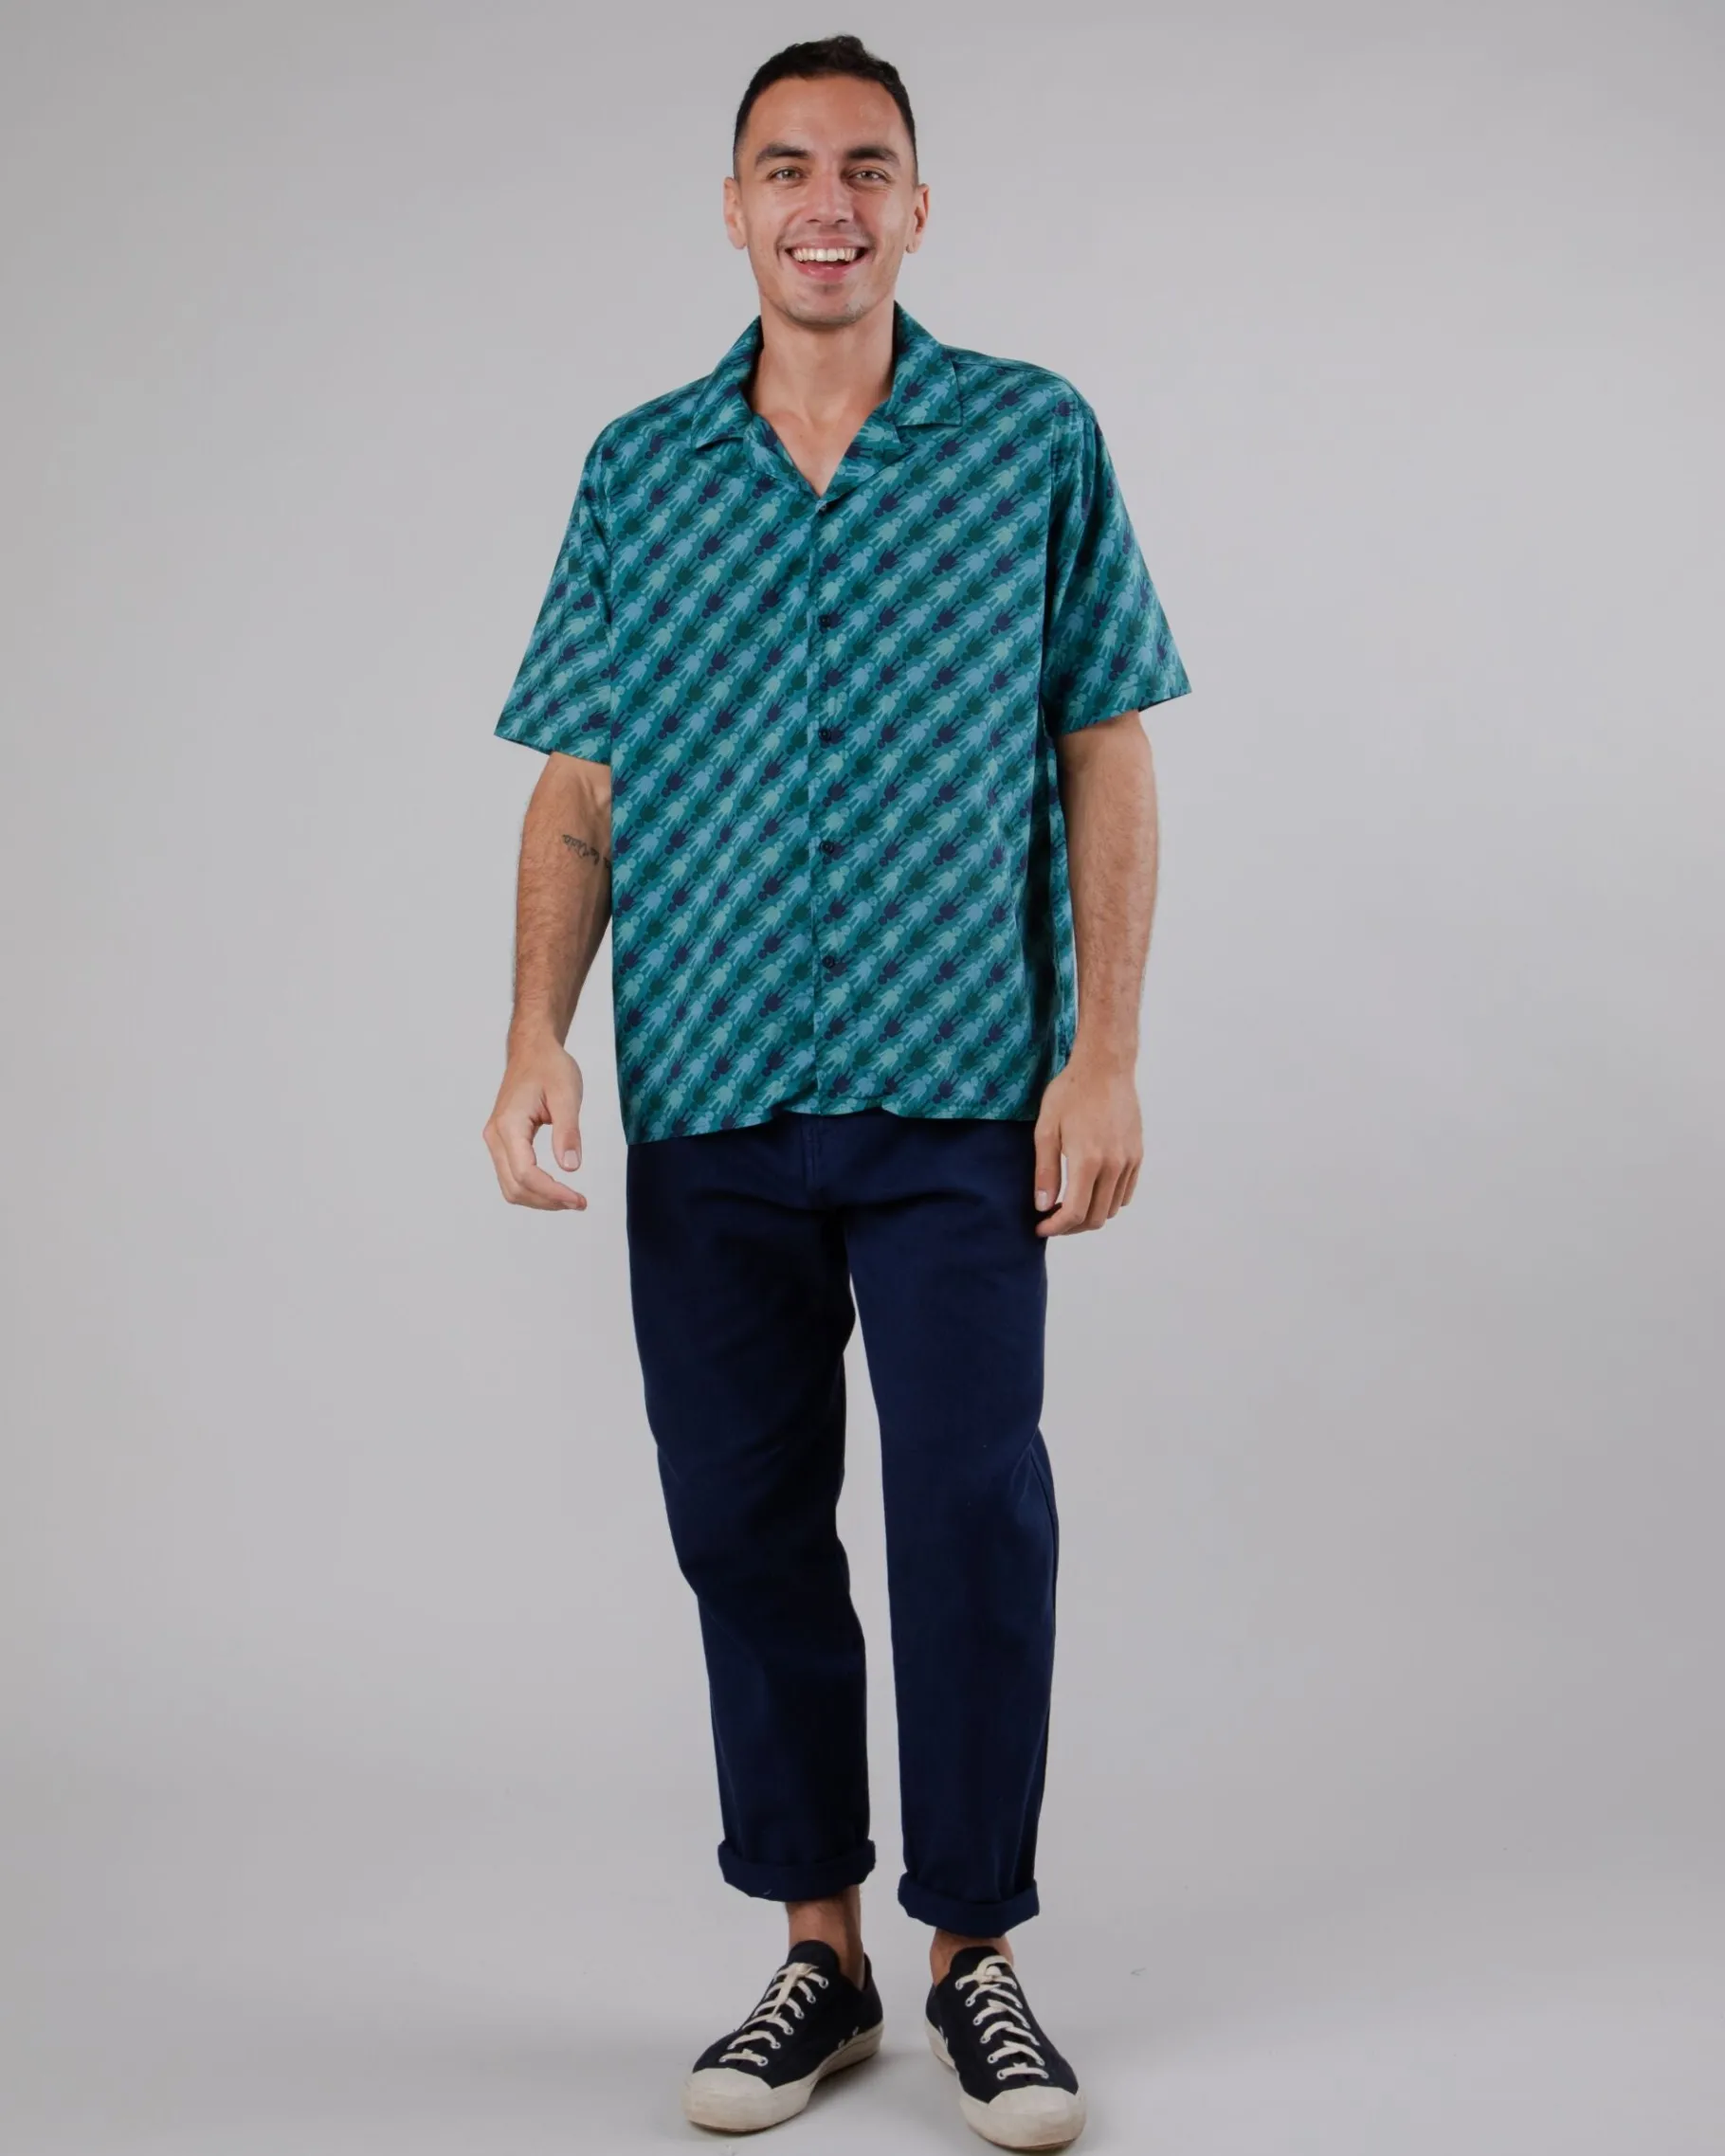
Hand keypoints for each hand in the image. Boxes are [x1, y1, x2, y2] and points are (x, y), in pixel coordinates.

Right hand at [482, 1037, 590, 1210]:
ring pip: (510, 1187)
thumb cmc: (549, 1068)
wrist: (533, 1051)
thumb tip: (570, 1168)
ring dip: (539, 1199)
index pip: (525, 1173)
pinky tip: (555, 1188)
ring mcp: (496, 1140)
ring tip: (570, 1198)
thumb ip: (568, 1132)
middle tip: (579, 1202)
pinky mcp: (503, 1142)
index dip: (552, 1193)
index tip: (578, 1200)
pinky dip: (533, 1188)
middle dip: (547, 1201)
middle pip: (514, 1187)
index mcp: (509, 1125)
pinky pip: (512, 1176)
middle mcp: (495, 1136)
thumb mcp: (566, 1096)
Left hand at [1032, 1052, 1142, 1235]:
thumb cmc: (1070, 1093)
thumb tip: (1043, 1206)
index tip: (1040, 1228)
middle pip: (1095, 1217)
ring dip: (1090, 1214)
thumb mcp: (1046, 1129)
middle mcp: (1113, 1166)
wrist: (1105, 1067)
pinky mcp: (1138, 1155)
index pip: (1075, 1213)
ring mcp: (1129, 1161)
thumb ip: (1045, 1171)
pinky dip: (1108, 1201)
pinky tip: (1090, 1190)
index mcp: (1088, 1161)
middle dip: (1071, 1227)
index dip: (1056, 1228)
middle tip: (1051, 1220)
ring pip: (1112, 1208)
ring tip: (1069, 1205)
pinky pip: (1125, 1192)